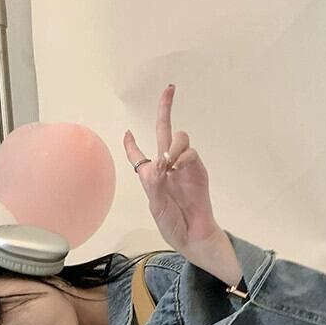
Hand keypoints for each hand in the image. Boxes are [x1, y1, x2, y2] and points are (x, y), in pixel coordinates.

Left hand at [123, 85, 221, 254]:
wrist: (194, 236)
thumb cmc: (173, 224)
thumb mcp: (156, 207)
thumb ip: (155, 183)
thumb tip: (159, 161)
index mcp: (151, 175)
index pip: (138, 154)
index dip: (131, 144)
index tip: (127, 133)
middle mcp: (167, 166)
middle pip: (164, 130)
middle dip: (165, 108)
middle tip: (169, 88)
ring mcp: (184, 166)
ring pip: (179, 138)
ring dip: (173, 144)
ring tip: (171, 162)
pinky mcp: (198, 170)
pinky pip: (191, 152)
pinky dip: (183, 156)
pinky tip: (179, 166)